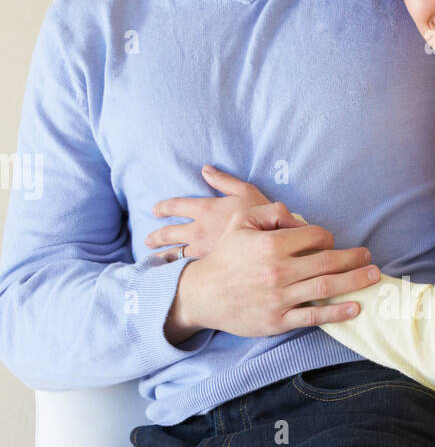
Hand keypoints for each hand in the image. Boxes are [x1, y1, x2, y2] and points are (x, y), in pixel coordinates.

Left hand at [146, 165, 268, 260]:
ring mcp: (202, 251)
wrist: (274, 243)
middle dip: (156, 237)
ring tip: (154, 260)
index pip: (175, 206)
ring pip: (173, 255)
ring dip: (161, 257)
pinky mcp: (209, 267)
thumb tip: (205, 169)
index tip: (156, 211)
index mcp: (205, 209)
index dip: (163, 207)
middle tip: (149, 240)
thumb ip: (224, 180)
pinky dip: (176, 272)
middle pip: (168, 233)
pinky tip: (173, 277)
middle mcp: (198, 230)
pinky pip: (186, 270)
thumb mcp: (246, 191)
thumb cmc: (263, 215)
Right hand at [164, 200, 379, 344]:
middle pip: (328, 262)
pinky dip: (338, 313)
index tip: (331, 243)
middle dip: (354, 258)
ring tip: (373, 276)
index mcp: (271, 244)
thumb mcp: (239, 223)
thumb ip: (269, 213)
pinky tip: (355, 307)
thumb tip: (296, 217)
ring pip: (327, 288)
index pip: (315, 236)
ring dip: (355, 281)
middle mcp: (278, 271)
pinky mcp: (279, 321)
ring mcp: (280, 298)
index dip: (328, 237)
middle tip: (369, 257)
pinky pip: (314, 317)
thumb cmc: (225, 257)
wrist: (202, 294)